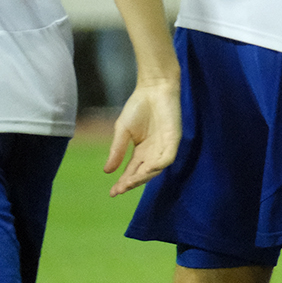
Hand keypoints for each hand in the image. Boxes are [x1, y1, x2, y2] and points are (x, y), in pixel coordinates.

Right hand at [104, 77, 181, 196]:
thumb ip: (117, 150)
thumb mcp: (122, 131)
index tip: (112, 193)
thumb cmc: (138, 107)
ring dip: (144, 176)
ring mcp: (164, 146)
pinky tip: (148, 169)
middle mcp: (153, 152)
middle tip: (120, 189)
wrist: (153, 88)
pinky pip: (168, 157)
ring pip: (156, 169)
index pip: (132, 171)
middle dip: (132, 182)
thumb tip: (107, 172)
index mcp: (141, 151)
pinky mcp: (174, 139)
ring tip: (130, 182)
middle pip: (143, 173)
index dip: (123, 182)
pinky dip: (159, 165)